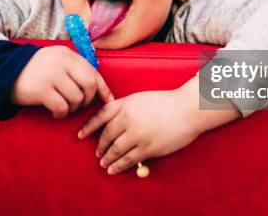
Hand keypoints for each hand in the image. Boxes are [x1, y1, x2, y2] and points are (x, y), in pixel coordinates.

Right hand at [10, 46, 113, 117]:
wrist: (2, 72)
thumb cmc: (34, 71)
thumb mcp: (55, 61)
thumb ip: (74, 69)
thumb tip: (99, 88)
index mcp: (68, 54)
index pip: (93, 72)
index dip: (103, 89)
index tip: (108, 101)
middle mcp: (62, 62)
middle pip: (89, 85)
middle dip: (88, 100)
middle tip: (79, 105)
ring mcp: (52, 75)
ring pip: (77, 98)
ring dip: (72, 108)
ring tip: (63, 108)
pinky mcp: (41, 89)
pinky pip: (62, 107)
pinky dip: (61, 114)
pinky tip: (55, 113)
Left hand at [77, 87, 200, 174]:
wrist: (187, 109)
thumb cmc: (166, 102)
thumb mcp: (140, 98)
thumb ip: (124, 107)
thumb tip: (110, 121)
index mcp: (126, 104)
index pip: (100, 115)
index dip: (88, 127)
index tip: (80, 135)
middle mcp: (128, 118)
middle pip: (106, 135)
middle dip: (100, 146)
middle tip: (97, 153)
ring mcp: (137, 134)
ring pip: (115, 150)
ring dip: (107, 158)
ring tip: (103, 163)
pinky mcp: (147, 147)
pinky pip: (128, 160)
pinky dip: (118, 166)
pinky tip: (113, 169)